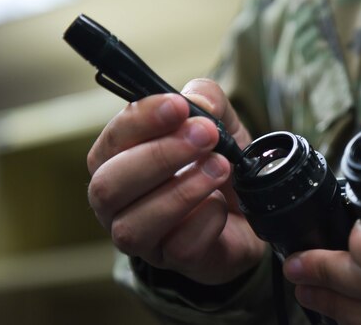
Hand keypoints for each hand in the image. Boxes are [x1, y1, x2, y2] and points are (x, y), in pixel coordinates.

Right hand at [87, 78, 264, 283]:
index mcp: (119, 160)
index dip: (142, 120)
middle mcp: (119, 203)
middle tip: (206, 136)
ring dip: (182, 191)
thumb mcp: (220, 120)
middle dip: (159, 156)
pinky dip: (205, 222)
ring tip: (221, 168)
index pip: (112, 140)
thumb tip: (197, 102)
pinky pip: (179, 248)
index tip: (178, 106)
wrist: (252, 207)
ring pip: (134, 226)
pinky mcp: (174, 261)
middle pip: (108, 186)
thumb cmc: (219, 161)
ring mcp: (144, 237)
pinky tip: (222, 205)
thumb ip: (206, 99)